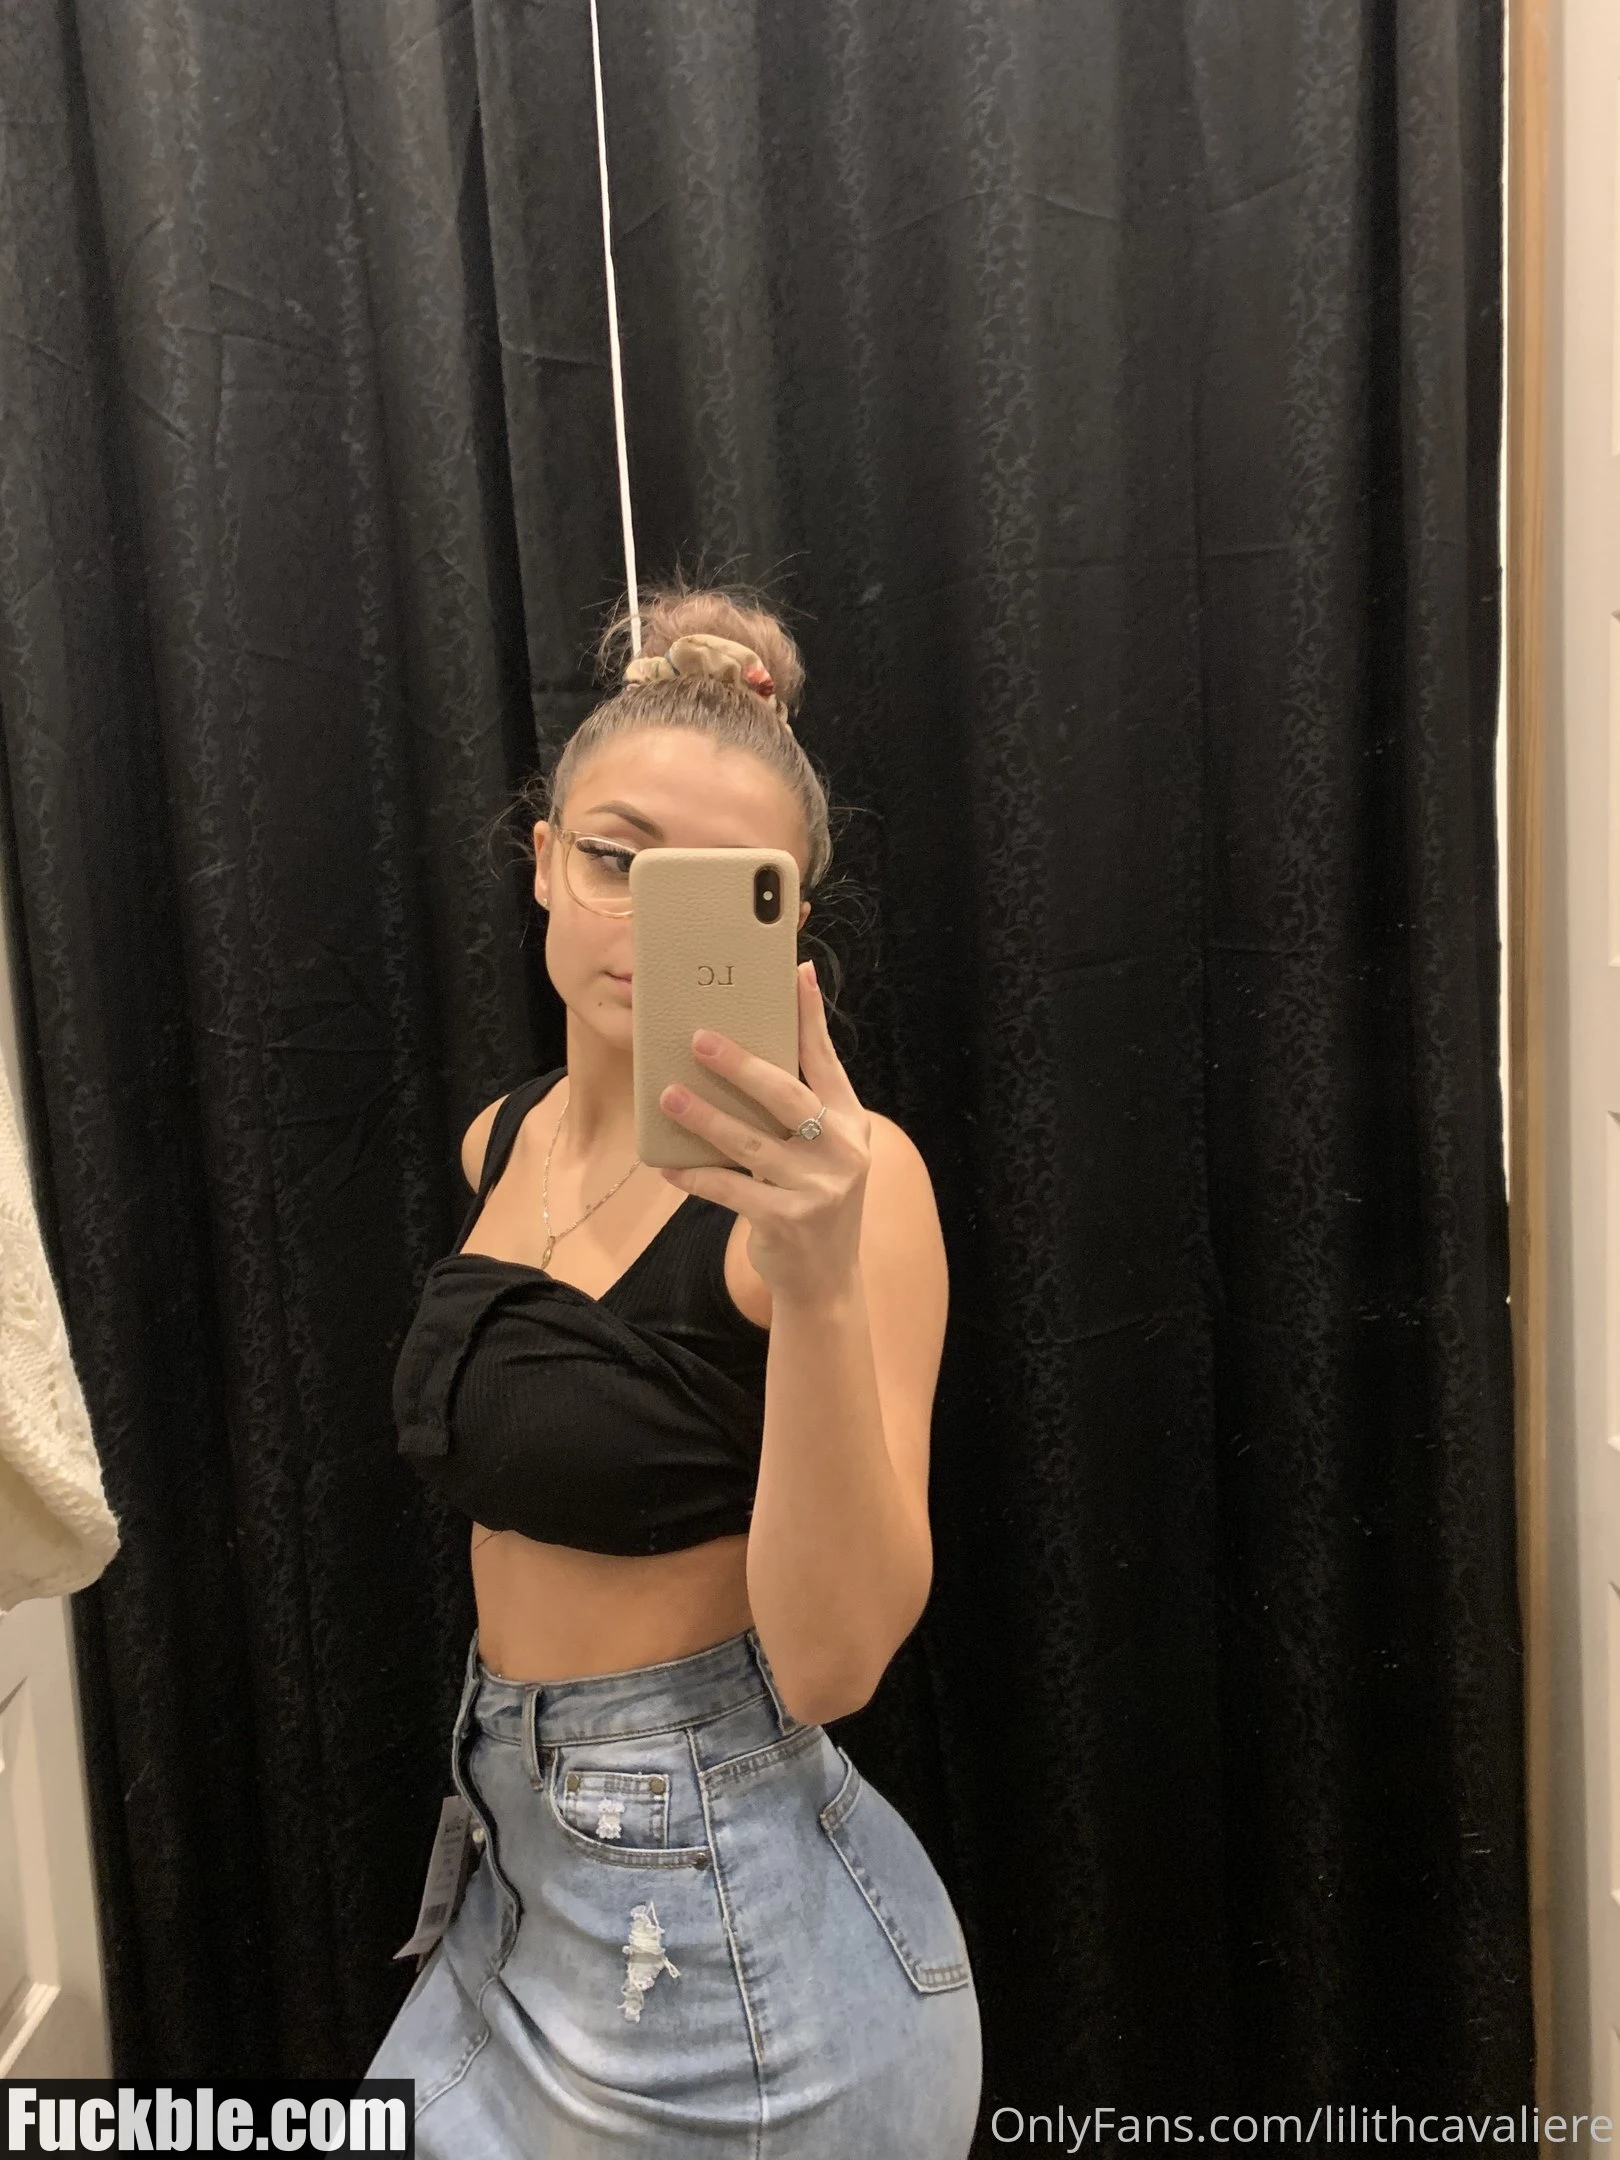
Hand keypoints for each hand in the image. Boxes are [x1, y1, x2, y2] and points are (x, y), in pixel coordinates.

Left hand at [657, 960, 871, 1305]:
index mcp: (852, 1123)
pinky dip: (697, 1176)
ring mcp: (818, 1188)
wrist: (826, 1279)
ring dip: (704, 1117)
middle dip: (741, 1065)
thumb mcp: (823, 1152)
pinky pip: (730, 1190)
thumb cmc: (814, 1200)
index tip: (795, 972)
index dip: (810, 1016)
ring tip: (668, 1096)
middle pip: (787, 1096)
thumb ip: (800, 1109)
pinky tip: (669, 1165)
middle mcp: (843, 1151)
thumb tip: (750, 1055)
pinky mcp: (788, 1220)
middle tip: (700, 1039)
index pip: (827, 1060)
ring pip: (749, 1143)